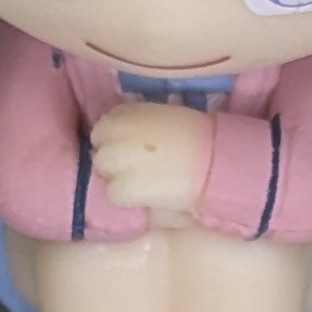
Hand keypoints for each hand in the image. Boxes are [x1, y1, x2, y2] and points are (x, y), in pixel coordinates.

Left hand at [87, 101, 214, 214]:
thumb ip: (137, 122)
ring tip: (145, 182)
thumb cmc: (193, 134)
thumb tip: (127, 135)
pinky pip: (114, 195)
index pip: (102, 132)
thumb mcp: (159, 114)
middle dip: (115, 162)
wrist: (211, 158)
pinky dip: (128, 197)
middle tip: (140, 169)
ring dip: (120, 180)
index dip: (116, 144)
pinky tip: (148, 193)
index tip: (133, 151)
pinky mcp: (121, 188)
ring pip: (104, 176)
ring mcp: (113, 162)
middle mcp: (111, 135)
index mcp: (121, 114)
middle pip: (100, 154)